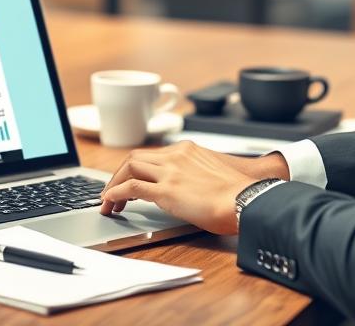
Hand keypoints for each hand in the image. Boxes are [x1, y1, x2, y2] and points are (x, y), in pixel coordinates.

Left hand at [98, 141, 288, 234]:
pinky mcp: (167, 190)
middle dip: (119, 174)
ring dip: (113, 184)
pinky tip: (110, 203)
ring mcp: (170, 172)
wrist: (247, 200)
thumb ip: (198, 175)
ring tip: (107, 201)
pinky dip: (115, 194)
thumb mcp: (215, 175)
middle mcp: (176, 156)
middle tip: (112, 191)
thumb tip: (192, 190)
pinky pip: (131, 188)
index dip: (137, 168)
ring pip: (128, 168)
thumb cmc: (239, 194)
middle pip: (135, 157)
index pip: (153, 155)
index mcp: (188, 150)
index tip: (130, 180)